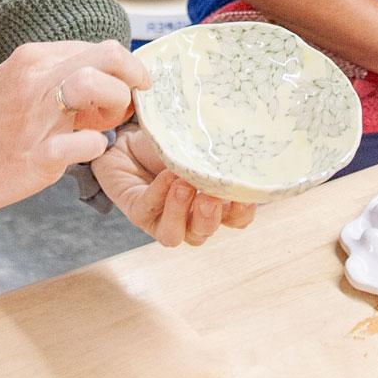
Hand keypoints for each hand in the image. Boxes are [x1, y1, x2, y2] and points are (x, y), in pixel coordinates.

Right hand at [0, 40, 147, 213]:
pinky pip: (84, 143)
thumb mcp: (20, 83)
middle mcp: (36, 79)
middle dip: (132, 76)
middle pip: (106, 54)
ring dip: (115, 102)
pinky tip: (86, 150)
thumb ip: (60, 77)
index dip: (122, 70)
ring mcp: (36, 116)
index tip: (124, 90)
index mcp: (34, 59)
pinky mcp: (36, 155)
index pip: (100, 48)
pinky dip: (96, 146)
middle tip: (130, 101)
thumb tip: (108, 83)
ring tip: (107, 123)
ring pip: (93, 84)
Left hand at [92, 128, 254, 246]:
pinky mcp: (139, 214)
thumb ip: (214, 154)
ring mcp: (163, 220)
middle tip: (209, 196)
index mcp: (215, 206)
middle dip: (209, 217)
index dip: (242, 210)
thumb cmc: (174, 145)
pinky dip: (159, 192)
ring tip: (183, 186)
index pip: (237, 220)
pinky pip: (149, 210)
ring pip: (174, 235)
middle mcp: (191, 220)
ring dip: (180, 211)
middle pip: (206, 231)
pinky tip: (166, 175)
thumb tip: (233, 148)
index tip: (242, 190)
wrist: (134, 142)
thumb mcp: (198, 146)